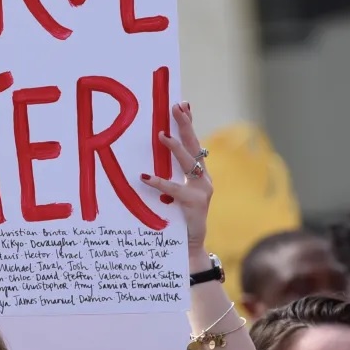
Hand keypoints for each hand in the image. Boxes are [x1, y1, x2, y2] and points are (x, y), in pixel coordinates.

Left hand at [140, 102, 213, 262]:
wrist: (190, 245)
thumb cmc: (179, 217)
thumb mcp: (176, 192)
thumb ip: (170, 174)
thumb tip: (152, 156)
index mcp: (199, 173)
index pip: (195, 142)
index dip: (189, 123)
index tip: (183, 104)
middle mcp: (204, 178)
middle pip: (194, 146)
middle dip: (185, 125)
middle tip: (175, 107)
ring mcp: (202, 190)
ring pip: (187, 163)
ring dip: (174, 147)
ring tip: (160, 134)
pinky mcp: (195, 203)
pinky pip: (174, 189)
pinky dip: (159, 183)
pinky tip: (145, 177)